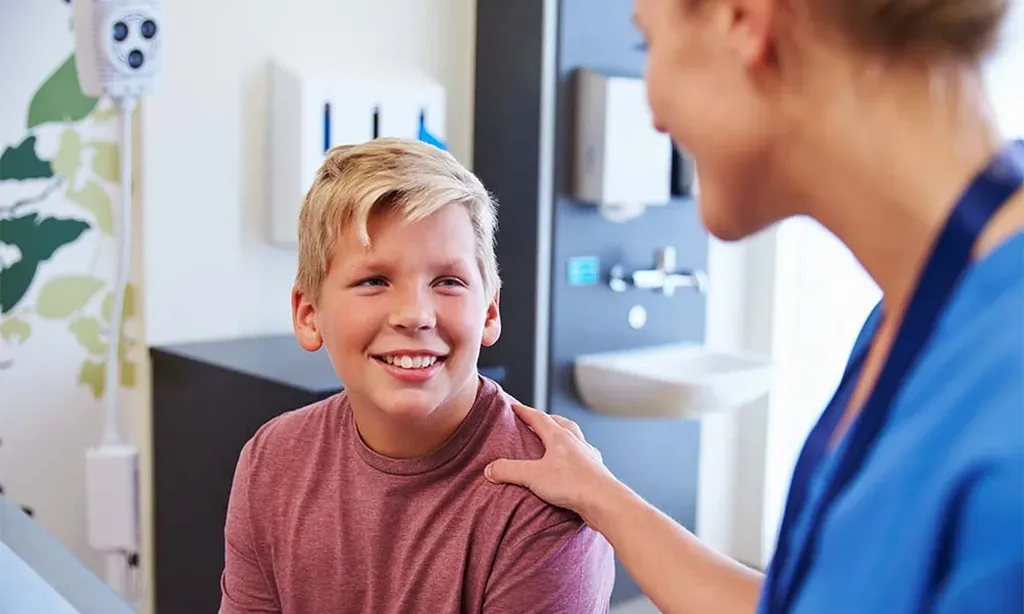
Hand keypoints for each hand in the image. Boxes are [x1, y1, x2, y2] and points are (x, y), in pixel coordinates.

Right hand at [484, 402, 616, 522]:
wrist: (604, 500)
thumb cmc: (572, 484)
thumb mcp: (533, 476)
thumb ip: (509, 471)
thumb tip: (490, 469)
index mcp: (559, 436)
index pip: (538, 417)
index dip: (524, 411)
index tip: (513, 406)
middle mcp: (575, 441)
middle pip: (559, 423)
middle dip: (546, 420)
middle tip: (535, 421)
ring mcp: (587, 454)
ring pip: (574, 437)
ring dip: (563, 435)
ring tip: (554, 441)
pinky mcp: (595, 469)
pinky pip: (584, 455)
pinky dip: (575, 455)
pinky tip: (573, 463)